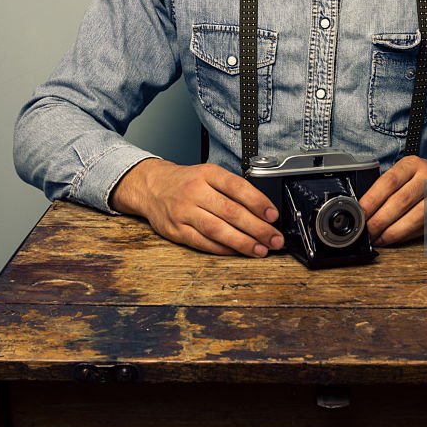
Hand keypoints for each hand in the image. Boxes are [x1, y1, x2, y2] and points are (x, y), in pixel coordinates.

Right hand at [109, 158, 283, 257]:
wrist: (152, 186)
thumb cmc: (187, 182)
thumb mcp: (209, 174)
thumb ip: (232, 189)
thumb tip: (263, 211)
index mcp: (207, 174)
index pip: (237, 187)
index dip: (258, 202)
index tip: (273, 215)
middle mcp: (195, 192)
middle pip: (230, 212)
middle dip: (257, 228)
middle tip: (274, 238)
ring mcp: (184, 212)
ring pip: (217, 230)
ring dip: (242, 243)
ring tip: (260, 250)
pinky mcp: (176, 231)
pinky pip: (203, 243)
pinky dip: (223, 249)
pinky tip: (238, 252)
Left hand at [359, 156, 426, 246]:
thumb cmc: (419, 177)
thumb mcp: (403, 171)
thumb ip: (385, 186)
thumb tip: (362, 209)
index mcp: (413, 164)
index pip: (389, 182)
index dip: (372, 200)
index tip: (360, 213)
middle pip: (401, 201)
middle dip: (380, 221)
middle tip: (367, 231)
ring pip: (416, 218)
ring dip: (394, 232)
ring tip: (379, 238)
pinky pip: (425, 228)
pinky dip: (407, 236)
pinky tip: (395, 238)